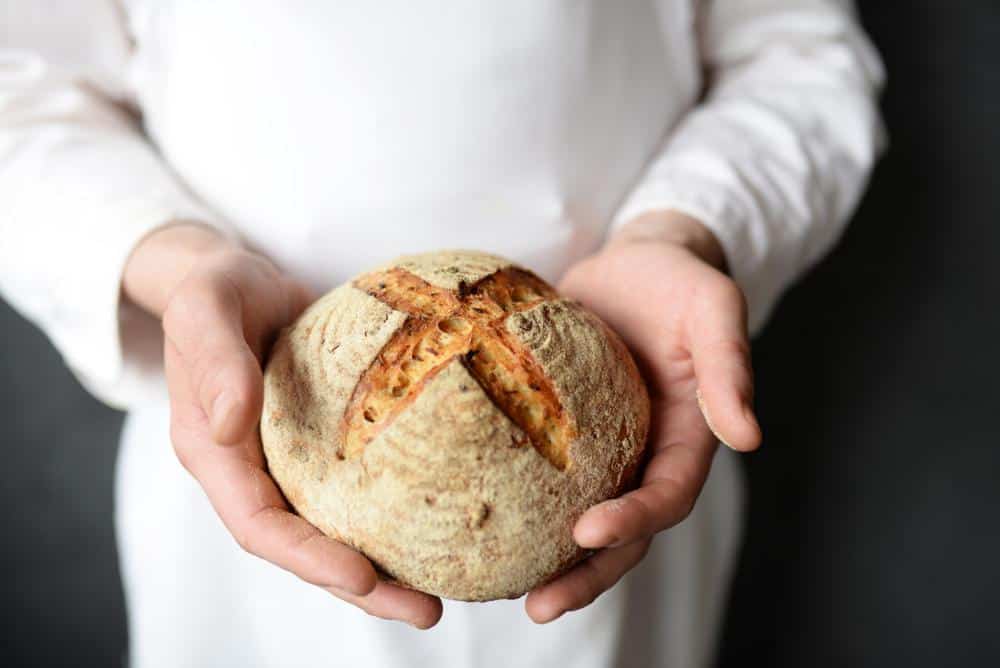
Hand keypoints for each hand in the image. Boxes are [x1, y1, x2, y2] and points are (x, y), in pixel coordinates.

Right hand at [123, 223, 442, 628]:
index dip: (307, 558)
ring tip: (444, 593)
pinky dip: (393, 517)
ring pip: (335, 530)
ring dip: (384, 569)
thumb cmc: (216, 287)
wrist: (236, 277)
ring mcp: (288, 463)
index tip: (363, 576)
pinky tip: (441, 525)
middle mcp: (252, 470)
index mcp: (214, 453)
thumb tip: (229, 427)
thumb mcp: (207, 308)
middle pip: (304, 548)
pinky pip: (357, 492)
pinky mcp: (321, 447)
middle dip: (361, 588)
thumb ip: (216, 362)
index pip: (258, 525)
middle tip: (427, 611)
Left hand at [525, 211, 761, 622]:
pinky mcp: (559, 431)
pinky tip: (476, 524)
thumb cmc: (678, 282)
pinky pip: (538, 477)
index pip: (666, 496)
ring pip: (576, 517)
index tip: (587, 533)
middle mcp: (643, 455)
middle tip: (539, 606)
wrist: (633, 263)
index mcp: (686, 437)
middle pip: (623, 533)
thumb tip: (748, 437)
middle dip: (586, 574)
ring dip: (550, 561)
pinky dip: (518, 508)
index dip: (633, 522)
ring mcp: (600, 450)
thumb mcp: (712, 309)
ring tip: (504, 592)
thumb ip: (729, 367)